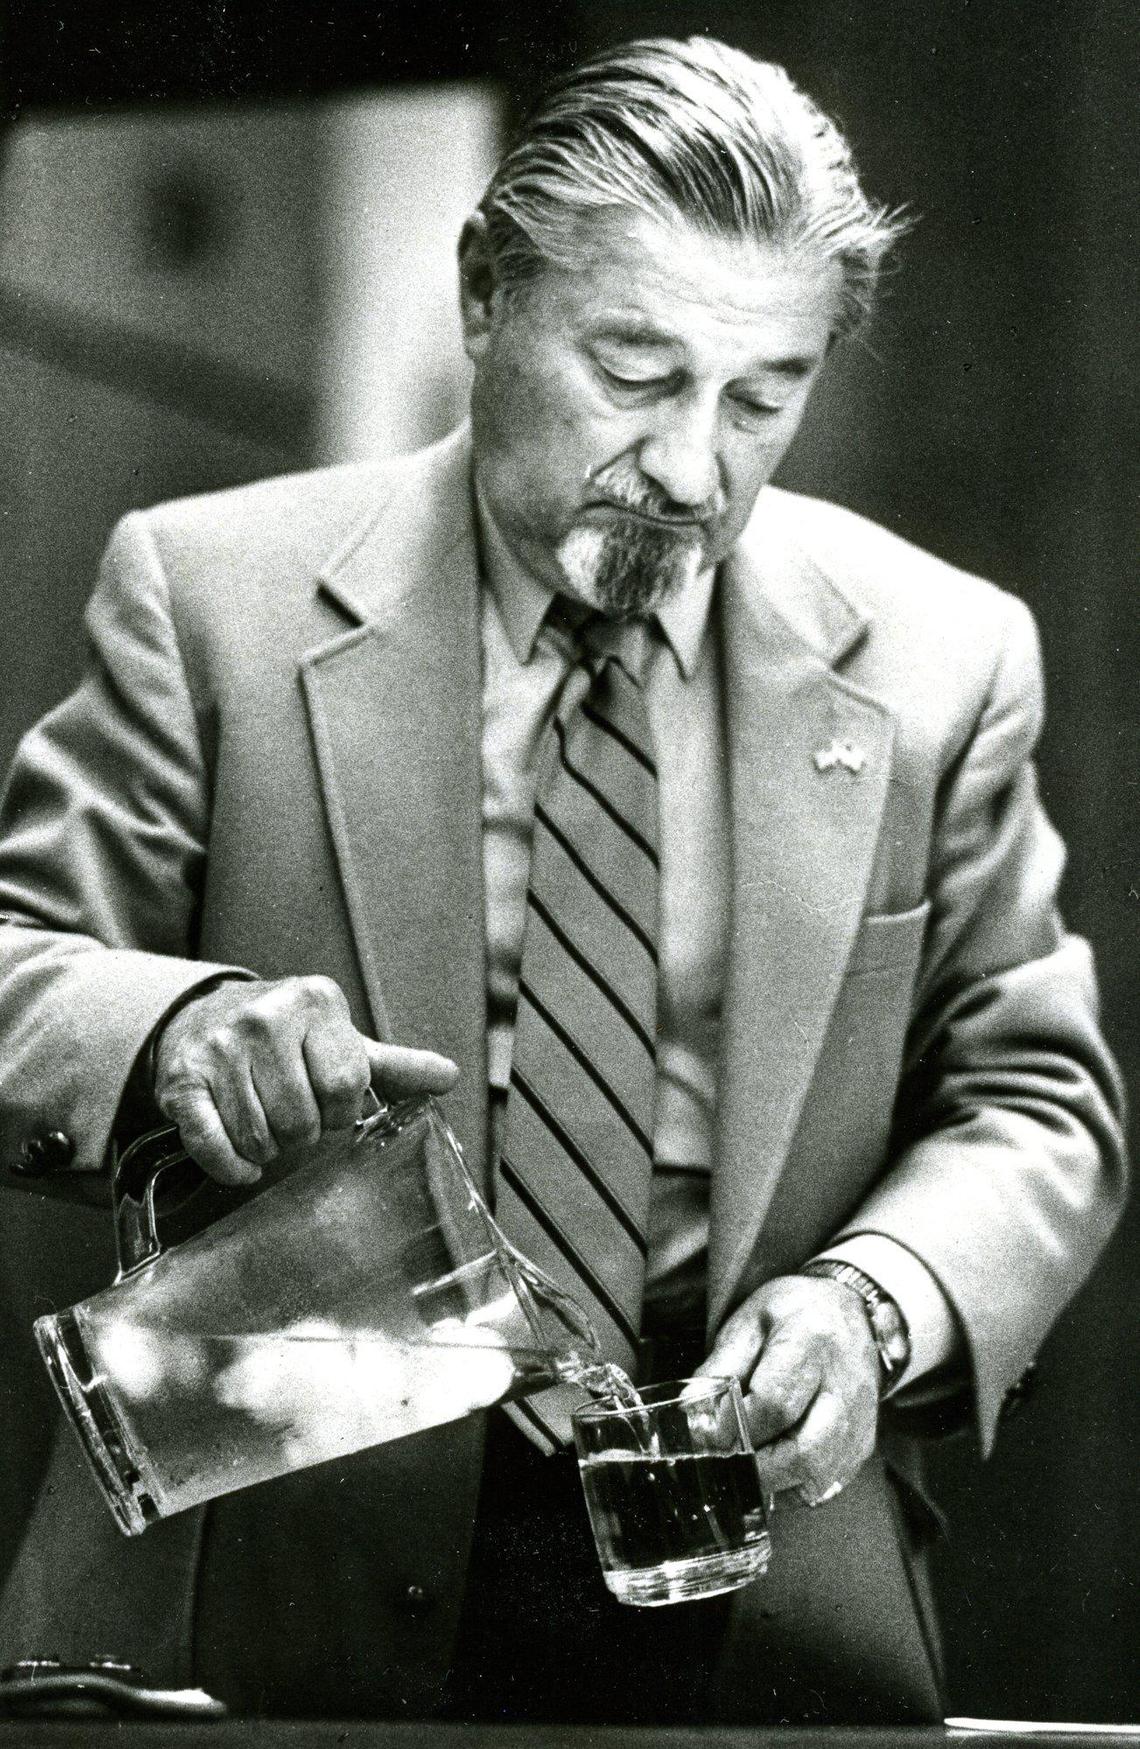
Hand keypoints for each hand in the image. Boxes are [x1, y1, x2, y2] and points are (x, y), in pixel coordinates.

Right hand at [153, 975, 457, 1184]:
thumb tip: (449, 1077)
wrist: (205, 1015)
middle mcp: (265, 1016)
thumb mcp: (342, 1041)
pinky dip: (231, 1166)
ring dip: (268, 1150)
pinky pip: (212, 1145)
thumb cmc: (287, 1037)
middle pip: (302, 1118)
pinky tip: (241, 1160)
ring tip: (266, 1126)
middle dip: (304, 1133)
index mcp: (315, 1001)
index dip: (342, 1109)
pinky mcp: (182, 1080)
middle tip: (295, 1119)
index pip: (346, 1084)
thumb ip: (394, 1066)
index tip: (329, 1104)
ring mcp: (219, 1047)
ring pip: (259, 1137)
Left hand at [693, 1274, 878, 1504]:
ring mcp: (860, 1421)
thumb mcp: (751, 1320)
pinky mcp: (863, 1444)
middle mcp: (845, 1387)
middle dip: (758, 1469)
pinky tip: (777, 1465)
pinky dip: (796, 1486)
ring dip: (777, 1482)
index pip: (774, 1403)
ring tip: (751, 1464)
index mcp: (812, 1343)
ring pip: (819, 1478)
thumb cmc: (796, 1315)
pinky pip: (828, 1484)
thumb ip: (723, 1365)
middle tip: (728, 1461)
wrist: (854, 1316)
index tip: (710, 1434)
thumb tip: (694, 1409)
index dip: (736, 1427)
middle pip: (804, 1453)